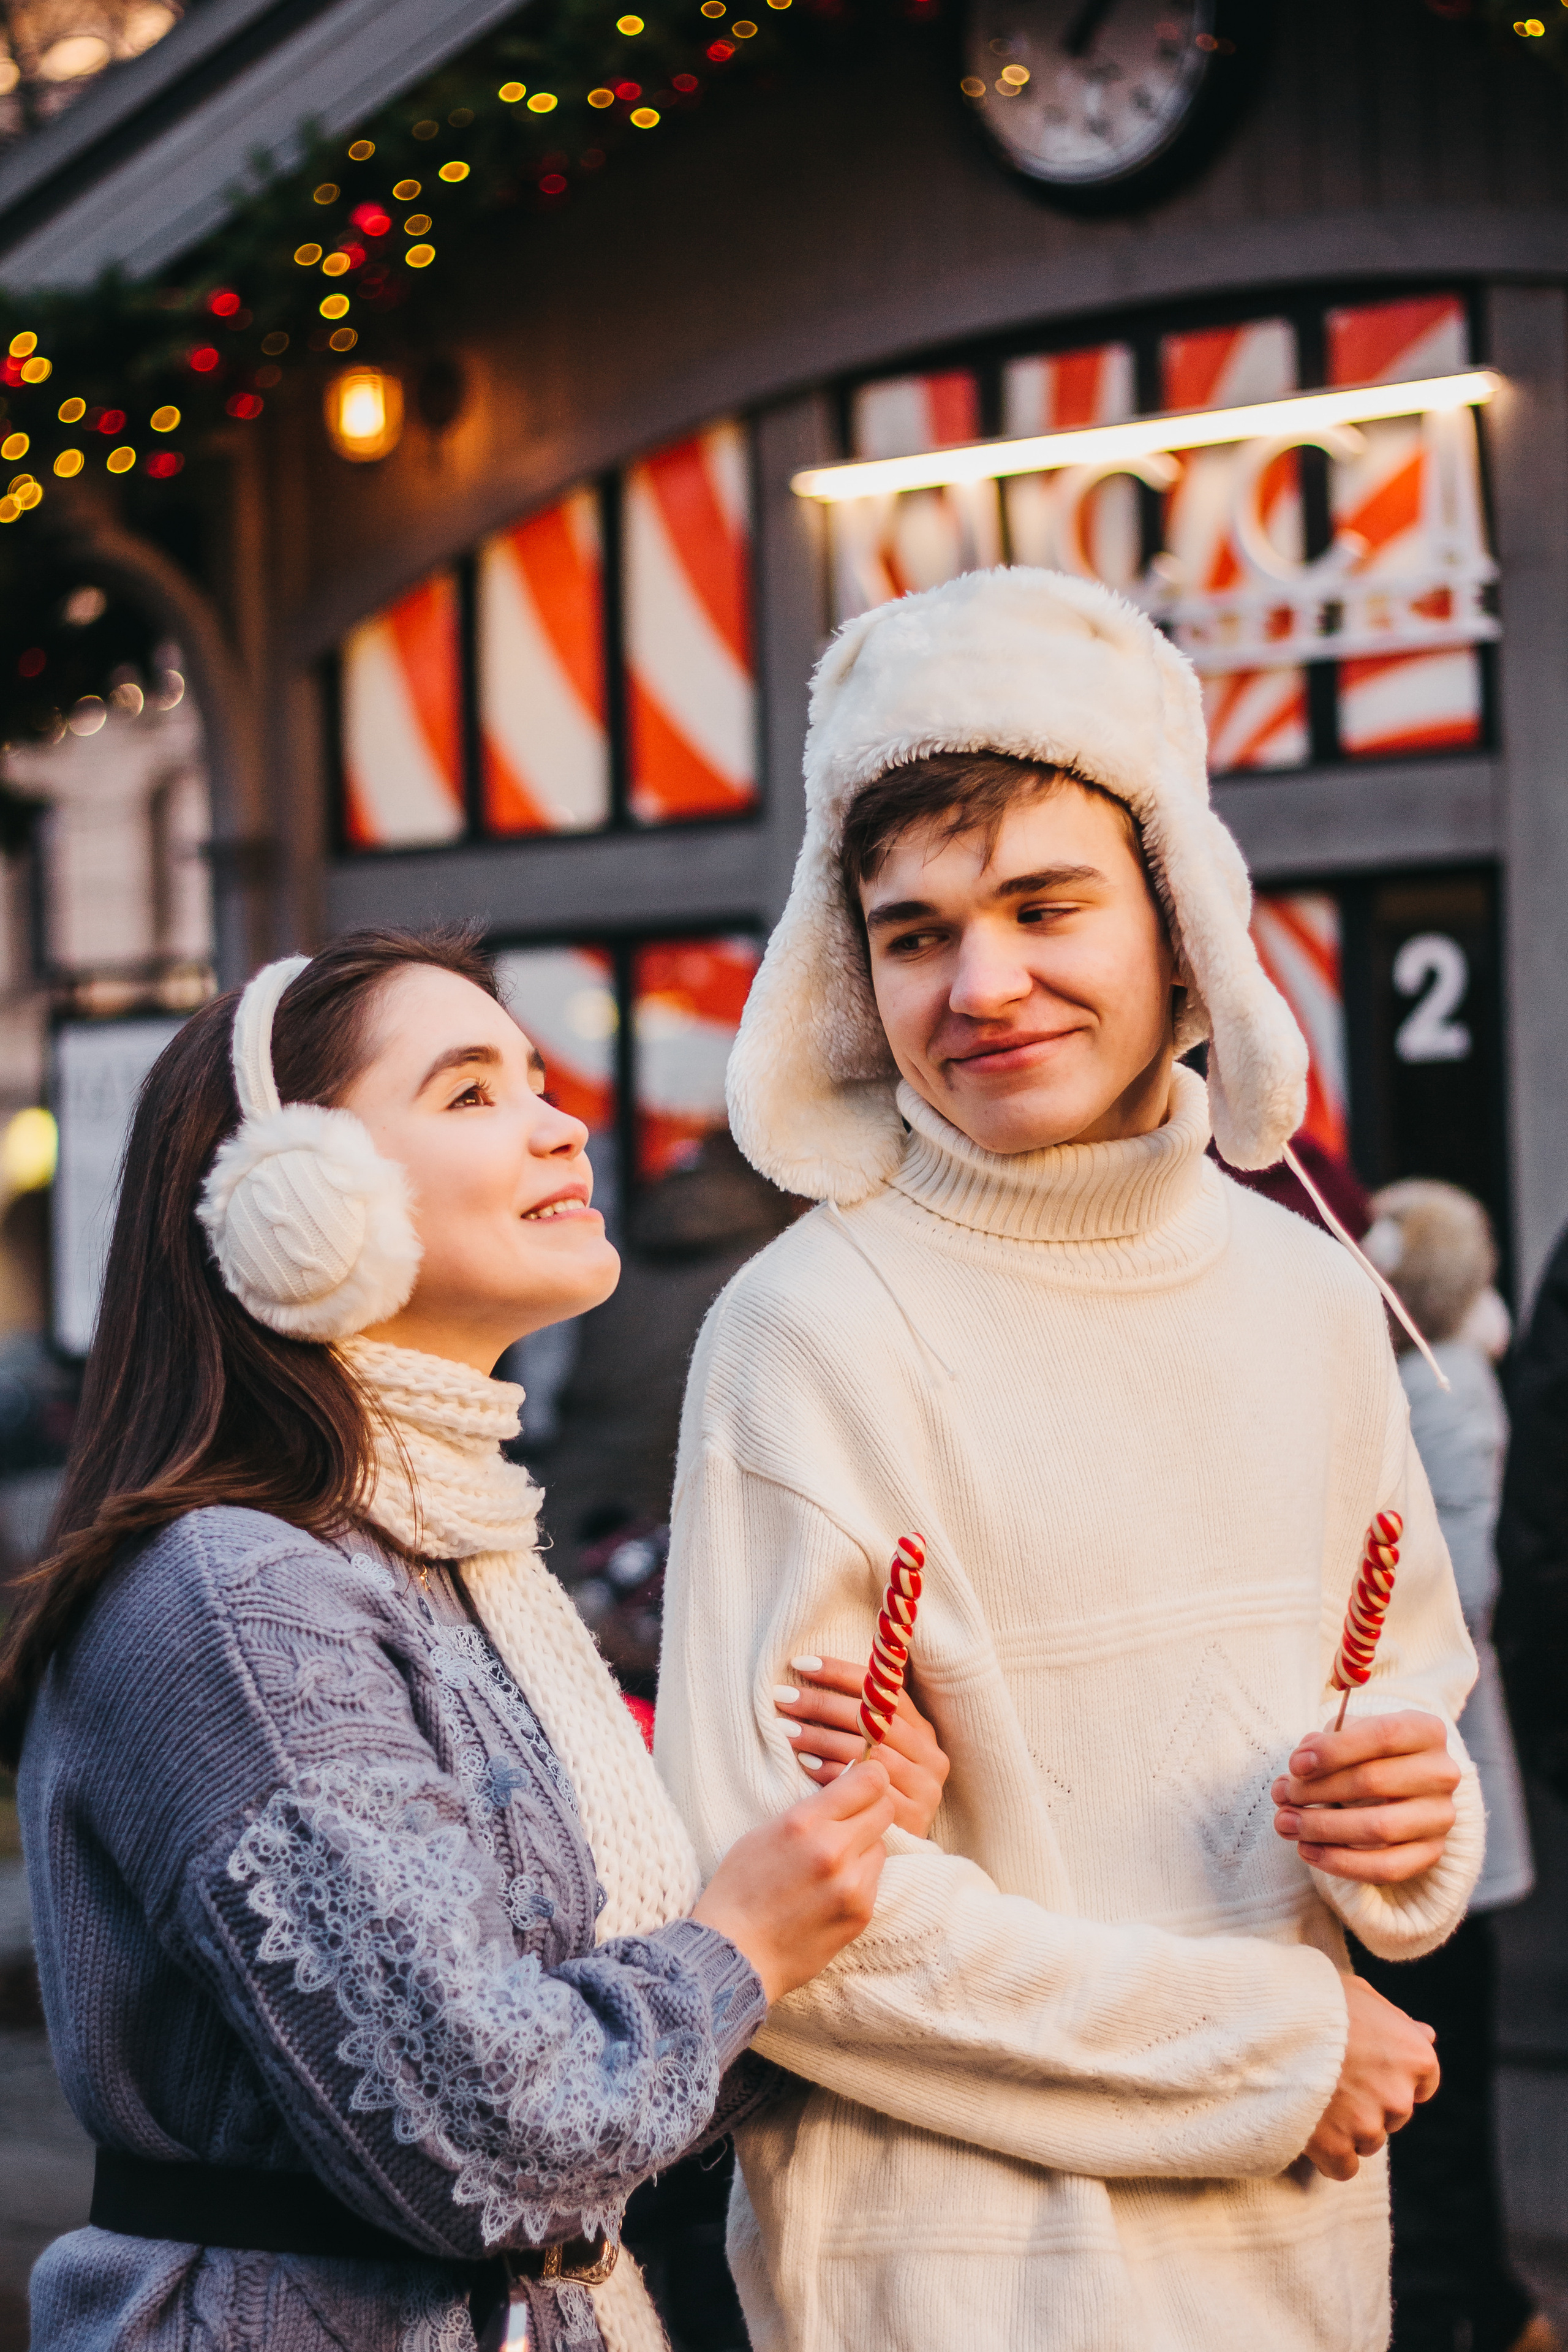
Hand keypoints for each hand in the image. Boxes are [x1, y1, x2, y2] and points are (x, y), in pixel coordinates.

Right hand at [692, 1760, 896, 2004]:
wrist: (734, 1954)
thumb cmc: (739, 1890)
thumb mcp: (765, 1832)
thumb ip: (811, 1810)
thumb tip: (848, 1787)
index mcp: (805, 1823)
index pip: (870, 1780)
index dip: (870, 1776)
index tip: (863, 1781)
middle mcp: (834, 1850)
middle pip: (885, 1808)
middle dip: (870, 1809)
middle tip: (850, 1819)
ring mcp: (852, 1886)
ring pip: (881, 1846)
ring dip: (864, 1847)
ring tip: (832, 1864)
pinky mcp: (861, 1914)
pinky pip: (874, 1880)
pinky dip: (859, 1879)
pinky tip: (830, 1892)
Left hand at [773, 1654, 950, 1836]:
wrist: (888, 1854)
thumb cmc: (870, 1795)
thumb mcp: (873, 1753)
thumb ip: (862, 1721)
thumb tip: (813, 1672)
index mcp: (923, 1731)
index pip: (884, 1689)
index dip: (840, 1673)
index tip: (800, 1664)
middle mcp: (931, 1757)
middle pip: (872, 1719)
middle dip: (821, 1703)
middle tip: (782, 1697)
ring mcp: (926, 1789)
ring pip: (866, 1750)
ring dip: (820, 1737)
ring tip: (784, 1727)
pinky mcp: (914, 1819)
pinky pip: (865, 1789)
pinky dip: (833, 1773)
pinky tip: (804, 1763)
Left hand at [1272, 1710, 1459, 1882]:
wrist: (1403, 1785)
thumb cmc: (1366, 1753)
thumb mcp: (1349, 1734)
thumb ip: (1325, 1742)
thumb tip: (1301, 1765)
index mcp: (1426, 1730)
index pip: (1383, 1735)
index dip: (1334, 1750)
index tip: (1295, 1764)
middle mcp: (1442, 1773)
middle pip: (1374, 1781)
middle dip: (1317, 1790)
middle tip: (1280, 1795)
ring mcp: (1441, 1816)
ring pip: (1379, 1828)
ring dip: (1322, 1828)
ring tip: (1285, 1823)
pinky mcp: (1432, 1853)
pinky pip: (1386, 1867)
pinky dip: (1341, 1862)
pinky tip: (1307, 1851)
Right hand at [1304, 1974, 1438, 2179]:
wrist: (1269, 2019)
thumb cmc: (1315, 1999)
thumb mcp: (1361, 1994)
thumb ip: (1397, 2020)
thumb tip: (1428, 2035)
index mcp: (1415, 2056)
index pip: (1421, 2085)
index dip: (1389, 2076)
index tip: (1363, 2065)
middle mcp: (1399, 2095)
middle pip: (1393, 2116)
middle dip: (1368, 2102)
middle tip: (1332, 2077)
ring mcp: (1368, 2125)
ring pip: (1368, 2141)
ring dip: (1346, 2126)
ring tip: (1314, 2095)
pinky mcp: (1336, 2147)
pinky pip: (1343, 2167)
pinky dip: (1328, 2154)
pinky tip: (1309, 2127)